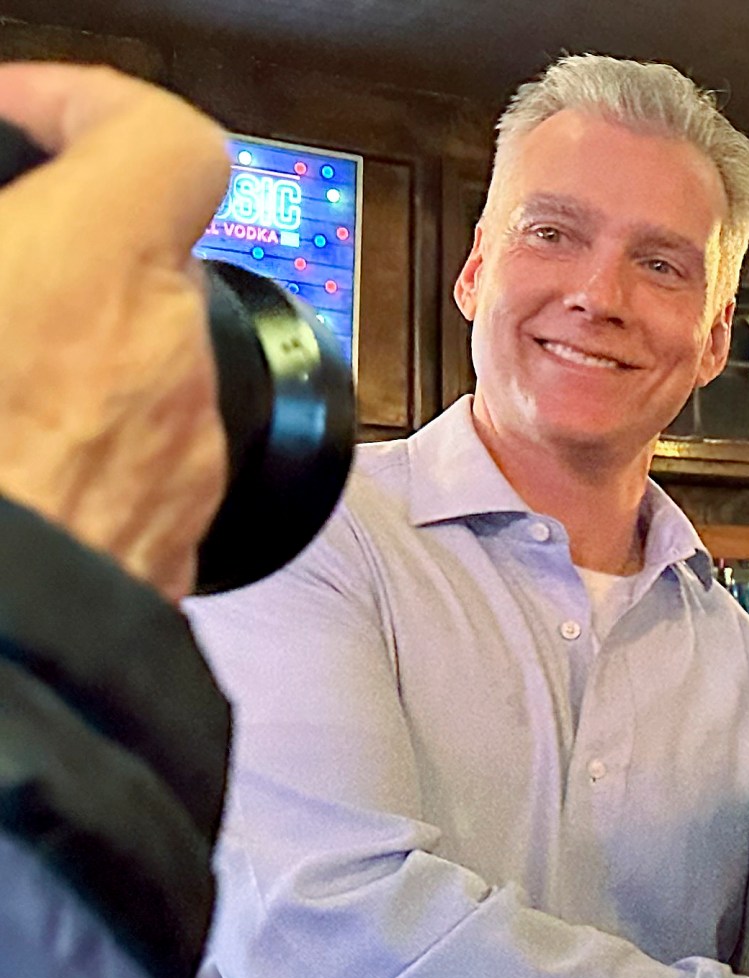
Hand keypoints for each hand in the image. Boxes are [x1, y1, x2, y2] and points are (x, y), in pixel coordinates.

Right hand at [0, 64, 228, 597]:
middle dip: (60, 259)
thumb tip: (11, 249)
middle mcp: (166, 368)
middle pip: (144, 267)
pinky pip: (131, 462)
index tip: (27, 120)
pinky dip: (75, 446)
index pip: (165, 142)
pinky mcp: (171, 547)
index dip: (92, 109)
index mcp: (91, 281)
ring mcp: (181, 465)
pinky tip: (9, 468)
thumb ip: (4, 250)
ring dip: (67, 361)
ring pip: (140, 373)